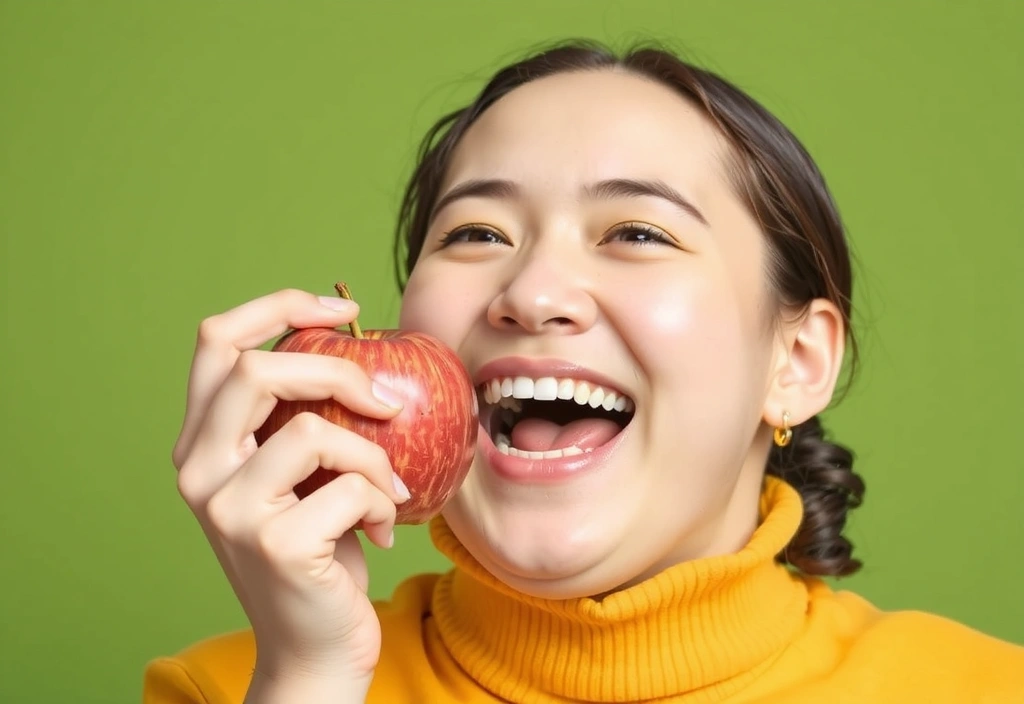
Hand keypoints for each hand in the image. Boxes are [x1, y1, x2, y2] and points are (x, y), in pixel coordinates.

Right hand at [171, 288, 408, 695]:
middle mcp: (198, 470)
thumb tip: (360, 343)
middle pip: (256, 368)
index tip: (344, 309)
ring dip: (374, 457)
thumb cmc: (320, 552)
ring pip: (316, 430)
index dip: (279, 305)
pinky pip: (353, 487)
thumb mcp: (301, 474)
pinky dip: (383, 502)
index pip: (217, 341)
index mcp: (202, 442)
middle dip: (338, 371)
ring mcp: (228, 509)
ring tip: (386, 492)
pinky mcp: (273, 543)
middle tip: (384, 401)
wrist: (315, 648)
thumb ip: (301, 418)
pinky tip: (379, 532)